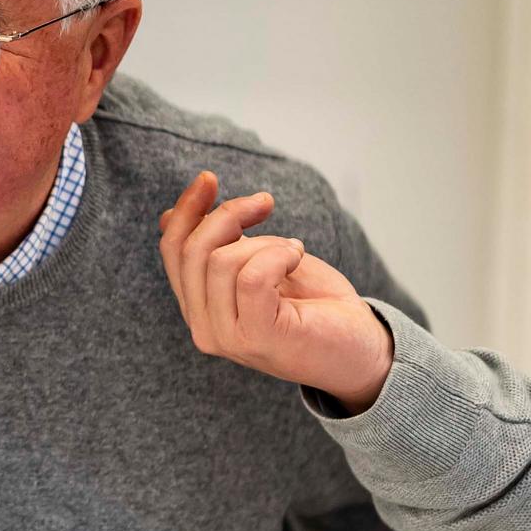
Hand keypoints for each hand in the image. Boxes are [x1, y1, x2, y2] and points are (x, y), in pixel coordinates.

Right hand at [157, 170, 393, 411]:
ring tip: (292, 251)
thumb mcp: (260, 262)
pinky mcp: (258, 337)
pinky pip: (252, 276)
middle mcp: (204, 327)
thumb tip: (167, 217)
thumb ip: (219, 246)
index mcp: (200, 308)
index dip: (186, 210)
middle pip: (191, 251)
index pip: (172, 251)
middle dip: (227, 214)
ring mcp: (227, 337)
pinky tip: (296, 257)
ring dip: (265, 242)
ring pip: (221, 261)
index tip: (209, 180)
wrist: (363, 351)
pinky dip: (278, 255)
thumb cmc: (317, 306)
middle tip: (264, 204)